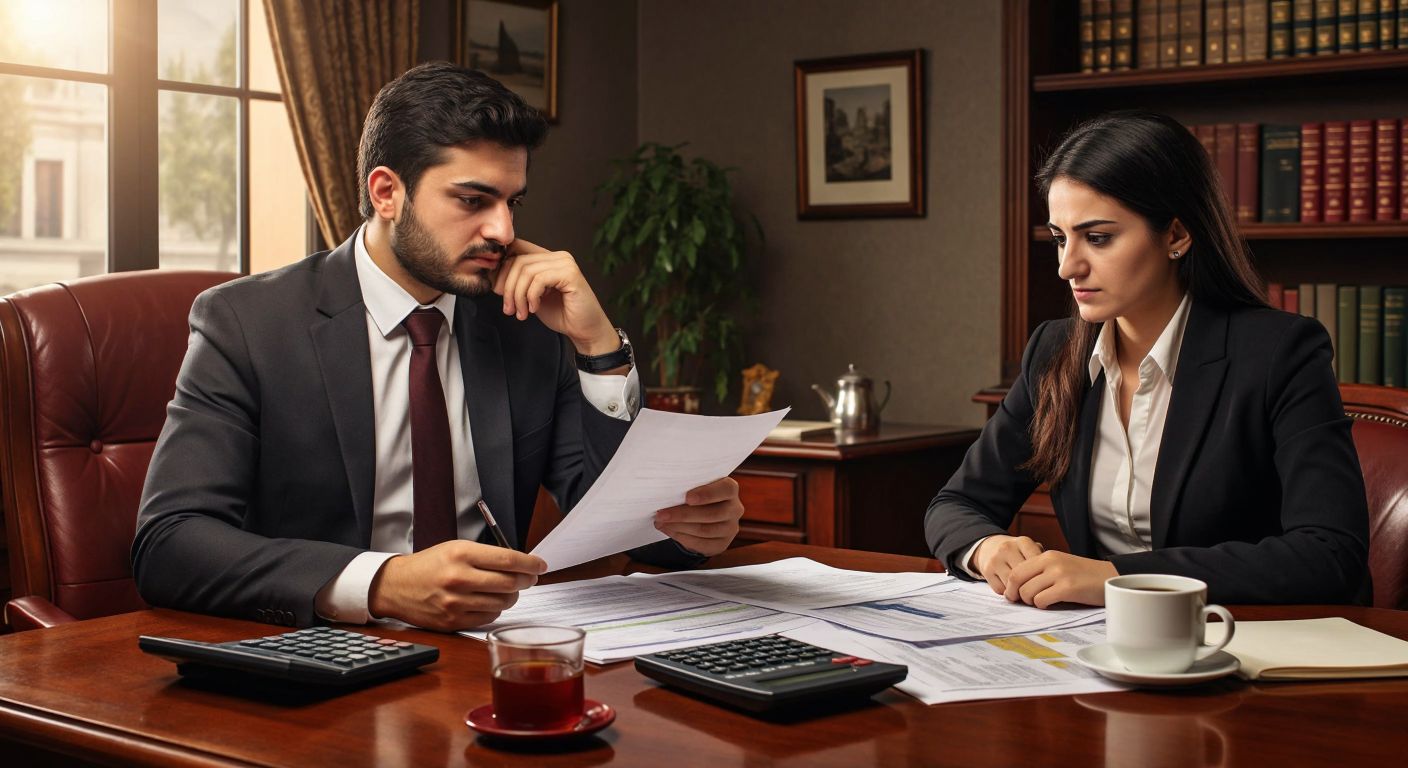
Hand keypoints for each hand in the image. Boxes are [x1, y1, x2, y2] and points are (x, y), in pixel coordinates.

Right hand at [367, 541, 546, 630]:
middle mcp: (459, 578)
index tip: (541, 565)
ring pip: (502, 603)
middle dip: (525, 580)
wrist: (396, 586)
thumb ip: (487, 556)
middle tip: (529, 578)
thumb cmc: (430, 565)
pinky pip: (489, 617)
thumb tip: (521, 564)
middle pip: (510, 583)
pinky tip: (488, 601)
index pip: (508, 559)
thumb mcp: (456, 548)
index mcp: (461, 554)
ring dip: (511, 596)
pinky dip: (495, 609)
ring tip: (506, 589)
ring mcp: (456, 602)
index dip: (530, 563)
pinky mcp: (453, 621)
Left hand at [494, 239, 619, 354]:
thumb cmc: (560, 314)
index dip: (501, 269)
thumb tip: (491, 276)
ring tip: (520, 313)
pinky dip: (531, 296)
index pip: (515, 249)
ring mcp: (565, 263)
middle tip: (508, 308)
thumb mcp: (530, 296)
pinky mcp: (571, 274)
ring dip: (518, 295)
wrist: (584, 330)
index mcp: (547, 257)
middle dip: (508, 287)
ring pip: (526, 271)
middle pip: (518, 261)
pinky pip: (539, 280)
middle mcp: (557, 256)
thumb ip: (517, 283)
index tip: (498, 292)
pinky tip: (533, 309)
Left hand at [653, 477, 743, 556]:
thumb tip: (666, 495)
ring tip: (661, 522)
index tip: (687, 498)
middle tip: (661, 514)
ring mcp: (730, 528)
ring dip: (679, 527)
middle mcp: (734, 508)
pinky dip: (681, 537)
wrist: (704, 515)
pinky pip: (701, 544)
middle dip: (683, 514)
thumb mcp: (695, 487)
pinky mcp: (722, 544)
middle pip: (711, 514)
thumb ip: (688, 488)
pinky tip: (669, 530)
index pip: (725, 490)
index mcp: (730, 489)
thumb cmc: (697, 495)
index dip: (707, 494)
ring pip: (704, 530)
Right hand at [971, 535, 1044, 594]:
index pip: (1037, 562)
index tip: (1046, 583)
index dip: (1042, 576)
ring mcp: (996, 559)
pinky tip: (1012, 590)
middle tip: (1036, 593)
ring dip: (1019, 592)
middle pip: (1024, 575)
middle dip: (1030, 586)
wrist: (989, 547)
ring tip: (1025, 594)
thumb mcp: (1029, 549)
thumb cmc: (1016, 552)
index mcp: (1023, 541)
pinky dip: (1007, 593)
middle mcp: (1007, 548)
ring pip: (1011, 584)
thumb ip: (1041, 559)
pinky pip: (1000, 589)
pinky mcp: (986, 570)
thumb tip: (1052, 580)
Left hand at [1003, 551, 1115, 608]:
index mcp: (1047, 555)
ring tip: (1041, 602)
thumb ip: (1041, 571)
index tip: (1012, 595)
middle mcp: (1051, 562)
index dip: (1010, 585)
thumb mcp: (1061, 565)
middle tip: (1022, 602)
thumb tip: (1018, 586)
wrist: (1111, 577)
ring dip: (1031, 602)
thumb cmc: (1085, 576)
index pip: (1016, 570)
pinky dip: (1043, 605)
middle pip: (1017, 580)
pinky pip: (1041, 600)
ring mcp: (1059, 574)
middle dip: (1016, 595)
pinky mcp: (1067, 588)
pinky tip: (1052, 604)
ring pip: (1027, 592)